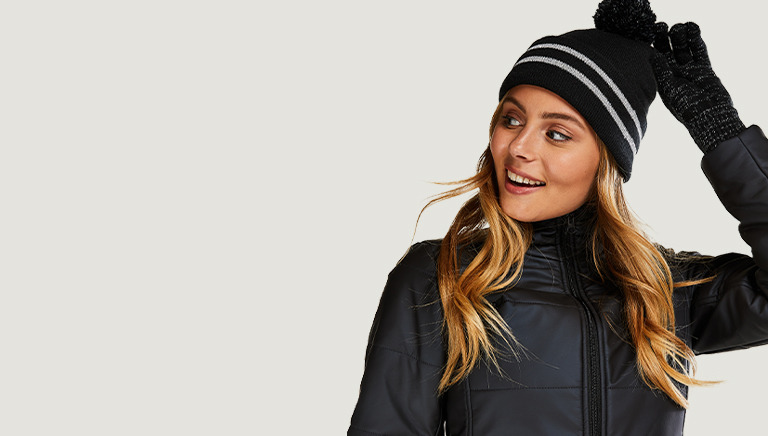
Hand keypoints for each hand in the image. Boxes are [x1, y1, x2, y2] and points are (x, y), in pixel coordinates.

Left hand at [652, 22, 744, 152]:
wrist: (710, 116)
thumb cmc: (686, 108)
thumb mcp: (668, 89)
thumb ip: (661, 71)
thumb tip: (652, 54)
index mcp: (661, 80)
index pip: (654, 59)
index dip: (652, 46)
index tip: (650, 33)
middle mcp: (674, 74)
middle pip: (668, 51)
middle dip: (665, 38)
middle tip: (662, 26)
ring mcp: (689, 70)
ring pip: (684, 48)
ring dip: (681, 36)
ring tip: (679, 27)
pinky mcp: (704, 68)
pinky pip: (699, 50)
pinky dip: (696, 38)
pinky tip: (692, 27)